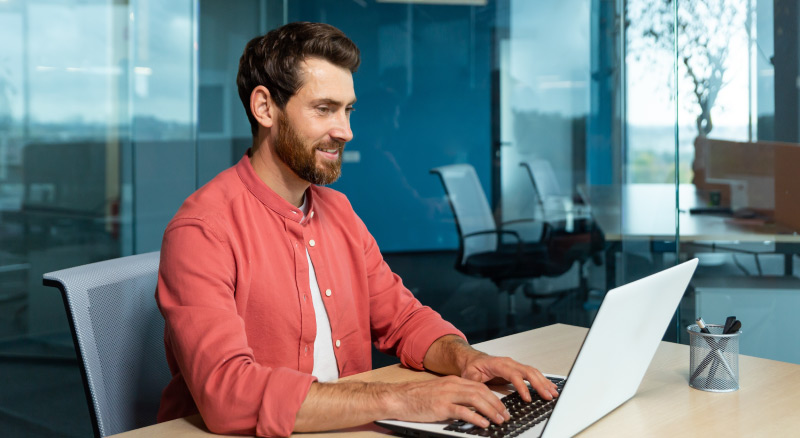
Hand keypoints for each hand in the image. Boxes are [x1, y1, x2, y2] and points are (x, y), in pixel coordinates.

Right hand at [386, 376, 510, 427]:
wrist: (398, 398)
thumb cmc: (415, 398)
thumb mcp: (439, 392)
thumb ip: (454, 396)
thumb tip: (470, 407)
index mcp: (453, 381)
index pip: (479, 386)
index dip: (493, 397)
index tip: (501, 407)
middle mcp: (452, 385)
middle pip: (481, 392)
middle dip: (497, 404)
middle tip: (505, 416)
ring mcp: (447, 395)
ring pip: (476, 399)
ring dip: (491, 411)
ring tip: (499, 421)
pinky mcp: (441, 407)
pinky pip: (463, 411)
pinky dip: (476, 417)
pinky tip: (483, 424)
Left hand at [460, 352, 558, 402]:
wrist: (472, 359)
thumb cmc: (472, 366)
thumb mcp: (469, 374)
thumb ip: (474, 380)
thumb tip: (478, 387)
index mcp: (498, 364)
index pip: (513, 374)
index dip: (522, 386)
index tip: (527, 397)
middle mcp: (509, 363)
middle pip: (527, 372)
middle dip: (539, 384)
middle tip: (547, 396)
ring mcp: (514, 365)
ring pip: (533, 372)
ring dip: (543, 382)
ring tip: (552, 393)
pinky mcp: (517, 369)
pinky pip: (532, 373)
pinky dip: (542, 380)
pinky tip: (550, 386)